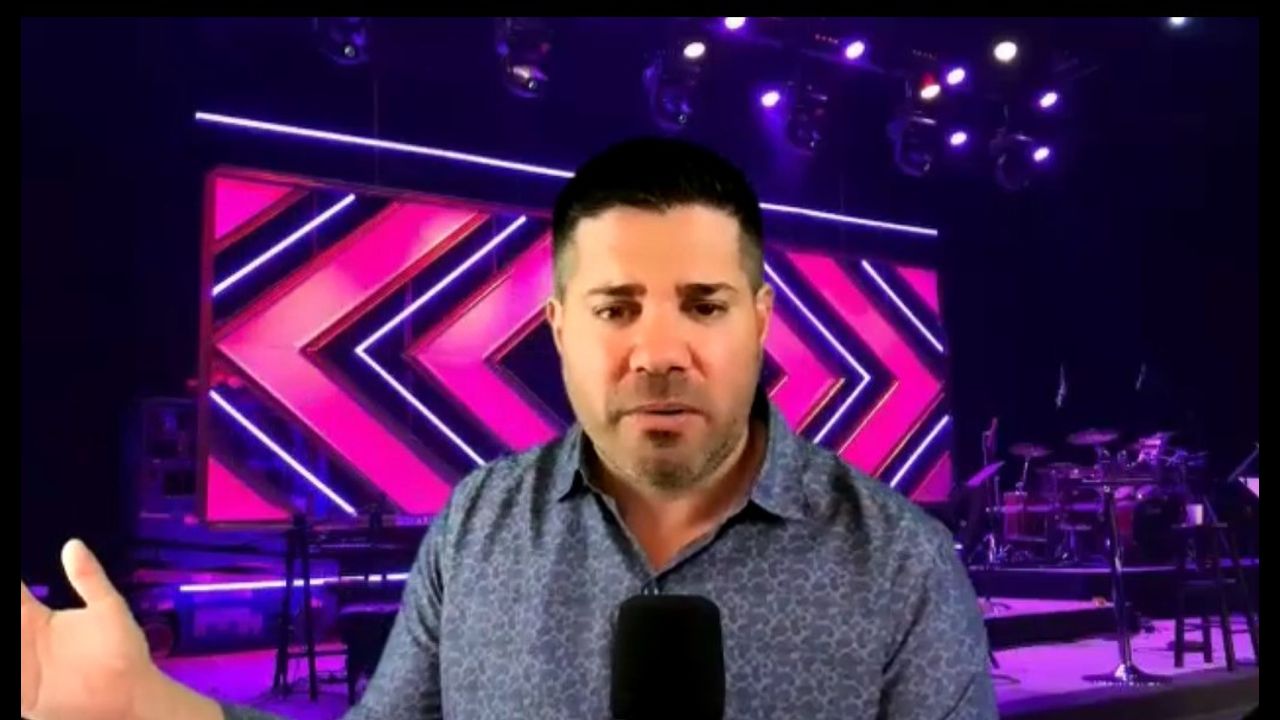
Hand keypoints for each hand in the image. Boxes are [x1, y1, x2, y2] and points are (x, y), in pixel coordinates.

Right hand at [20, 539, 218, 719]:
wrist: (134, 701)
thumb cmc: (123, 654)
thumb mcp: (108, 611)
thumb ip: (90, 579)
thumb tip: (72, 544)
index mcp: (39, 621)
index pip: (15, 594)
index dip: (11, 586)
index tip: (8, 577)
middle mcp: (23, 644)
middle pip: (6, 621)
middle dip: (3, 614)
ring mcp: (22, 674)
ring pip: (6, 651)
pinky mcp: (25, 702)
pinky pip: (12, 690)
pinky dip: (4, 679)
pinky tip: (1, 671)